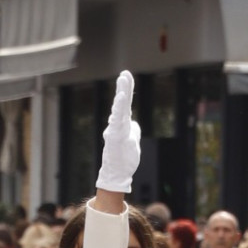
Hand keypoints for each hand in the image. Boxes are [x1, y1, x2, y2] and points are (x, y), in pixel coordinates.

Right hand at [94, 69, 140, 195]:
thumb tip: (133, 123)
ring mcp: (115, 130)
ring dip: (121, 96)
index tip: (126, 75)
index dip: (126, 90)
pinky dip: (119, 110)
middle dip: (123, 88)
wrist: (118, 174)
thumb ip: (133, 129)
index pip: (126, 104)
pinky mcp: (114, 138)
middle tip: (124, 73)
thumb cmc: (124, 159)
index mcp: (123, 124)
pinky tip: (120, 100)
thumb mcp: (133, 140)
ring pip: (119, 111)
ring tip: (122, 81)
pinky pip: (117, 122)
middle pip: (122, 104)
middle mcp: (118, 124)